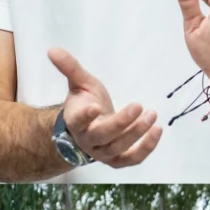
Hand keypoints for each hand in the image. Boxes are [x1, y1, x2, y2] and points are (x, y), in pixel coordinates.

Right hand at [47, 46, 159, 169]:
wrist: (91, 128)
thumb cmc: (86, 103)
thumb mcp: (80, 83)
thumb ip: (70, 68)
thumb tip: (53, 50)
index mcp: (75, 121)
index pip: (78, 121)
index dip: (86, 116)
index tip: (96, 106)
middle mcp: (88, 140)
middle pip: (103, 136)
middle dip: (121, 122)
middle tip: (138, 106)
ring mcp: (103, 153)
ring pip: (119, 148)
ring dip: (137, 133)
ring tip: (152, 115)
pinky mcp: (118, 160)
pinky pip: (133, 159)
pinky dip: (146, 148)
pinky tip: (157, 131)